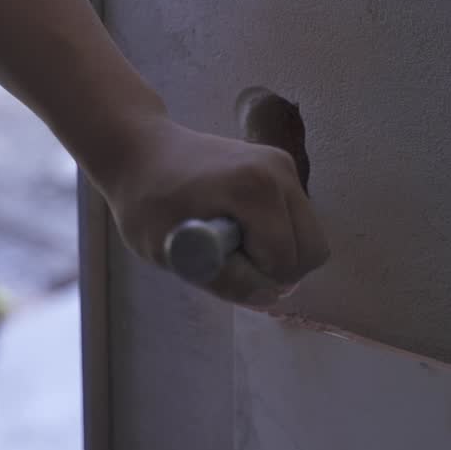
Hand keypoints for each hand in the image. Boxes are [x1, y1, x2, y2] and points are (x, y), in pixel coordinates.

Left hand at [102, 121, 329, 308]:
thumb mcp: (172, 253)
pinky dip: (277, 236)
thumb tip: (270, 296)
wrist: (139, 153)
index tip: (216, 264)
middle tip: (230, 260)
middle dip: (276, 270)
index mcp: (254, 188)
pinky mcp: (283, 167)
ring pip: (310, 238)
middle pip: (311, 250)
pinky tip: (239, 225)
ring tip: (232, 241)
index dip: (254, 279)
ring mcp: (284, 166)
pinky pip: (299, 222)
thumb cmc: (147, 203)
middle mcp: (279, 171)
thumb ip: (224, 280)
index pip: (282, 261)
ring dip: (278, 254)